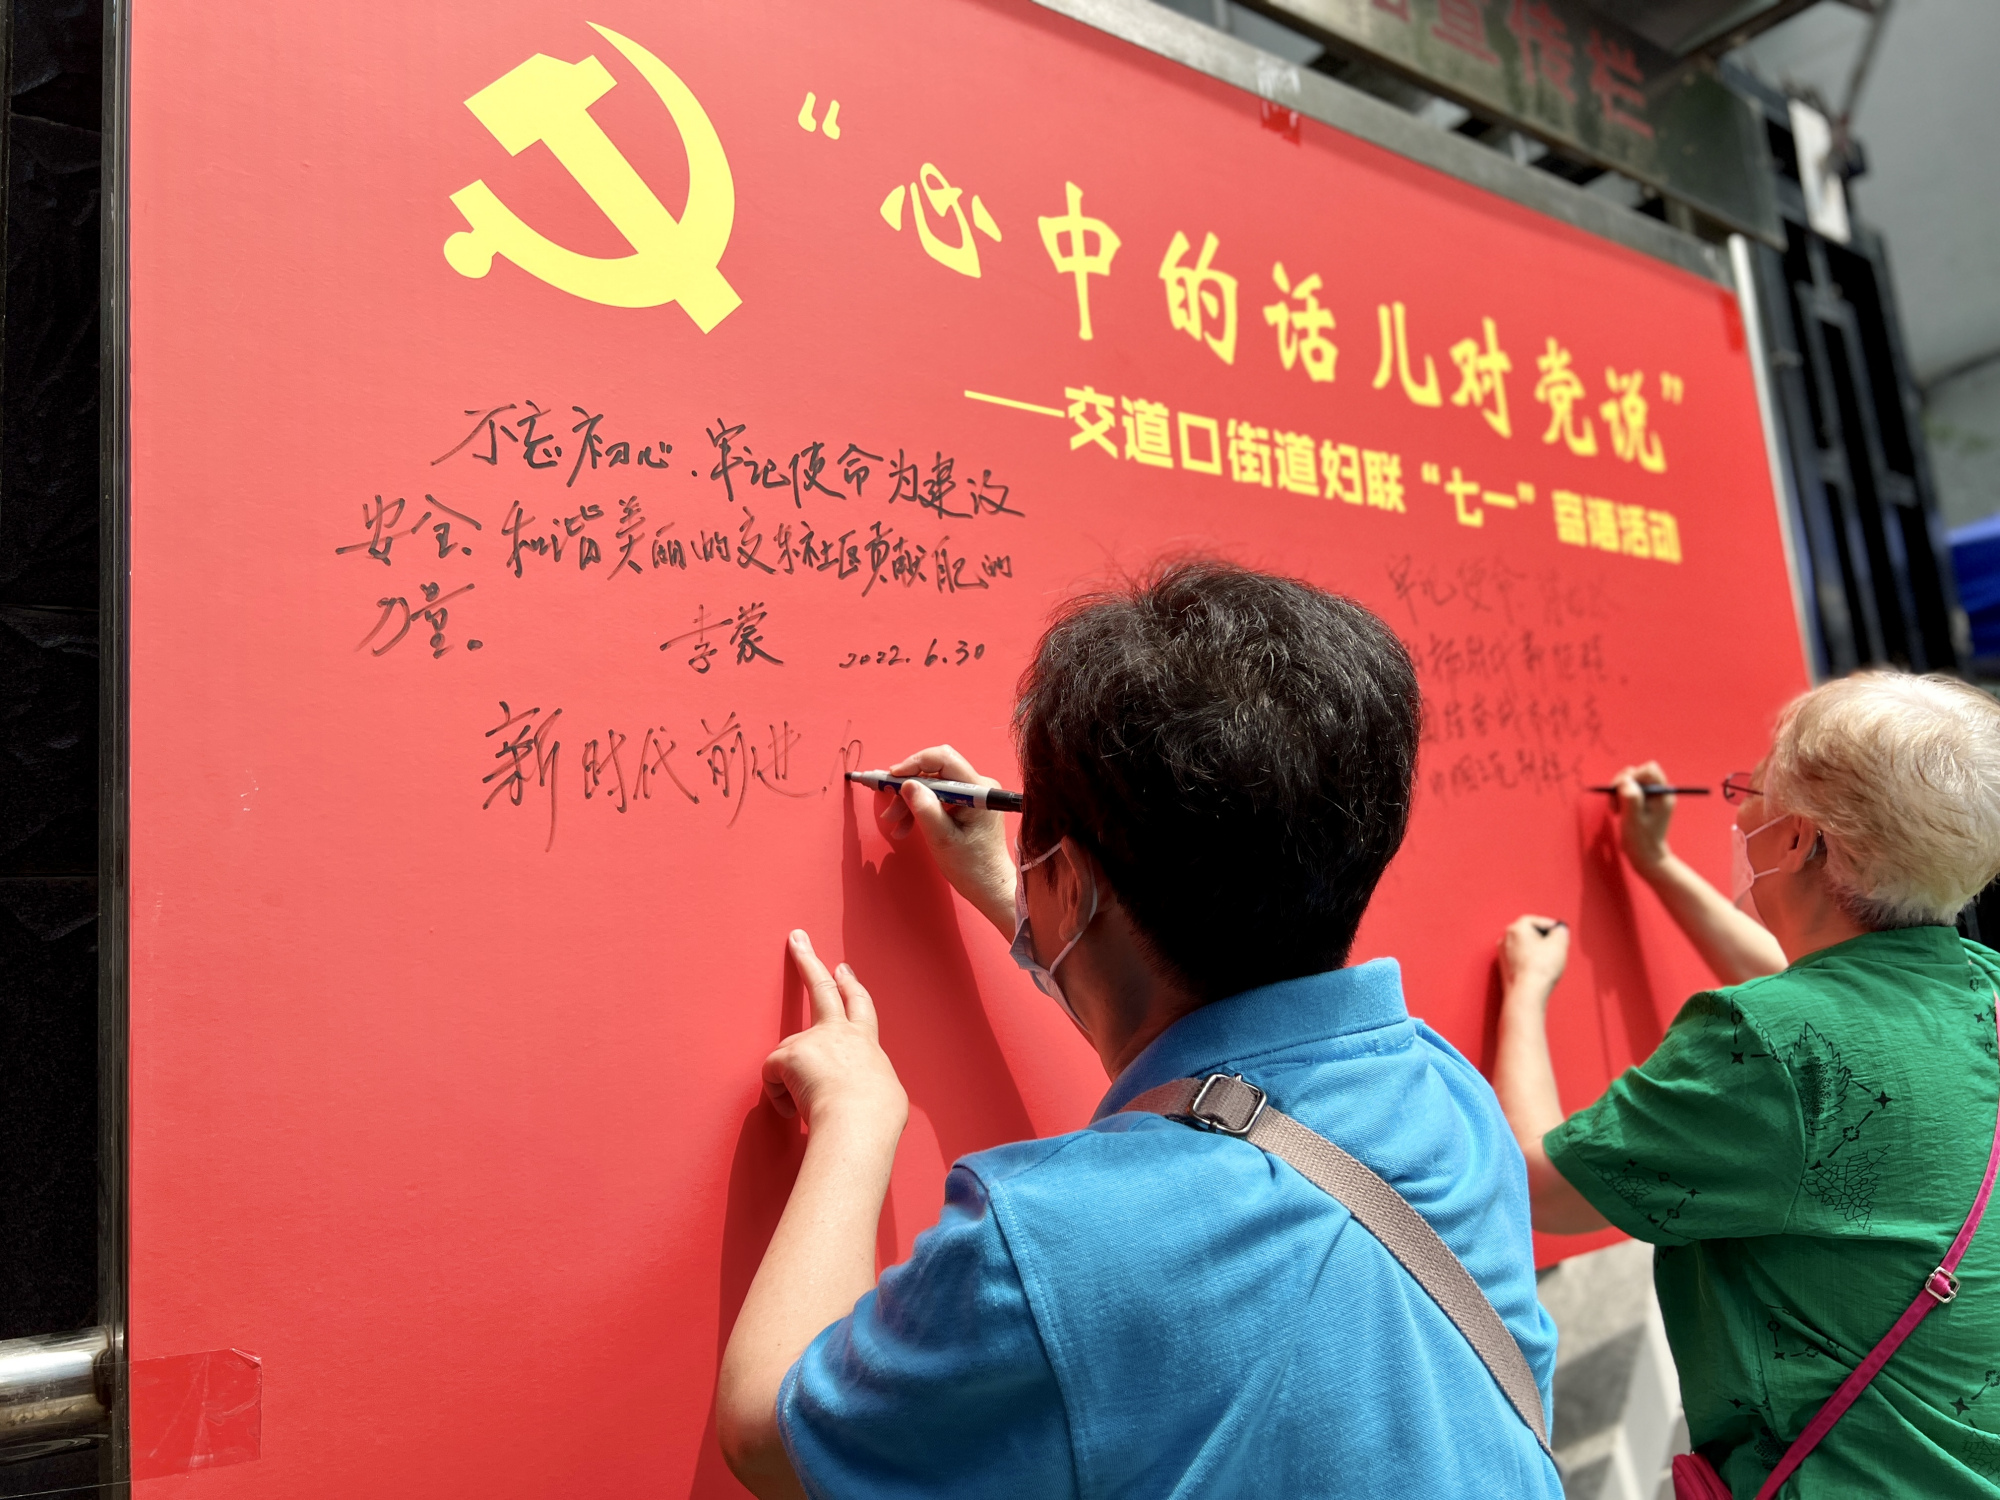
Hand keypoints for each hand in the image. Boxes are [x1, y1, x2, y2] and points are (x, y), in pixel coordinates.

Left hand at [764, 932, 907, 1139]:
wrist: (860, 1120)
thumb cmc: (877, 1115)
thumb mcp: (886, 1093)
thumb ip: (870, 1082)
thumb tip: (868, 1092)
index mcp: (865, 1042)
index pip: (859, 1005)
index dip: (850, 985)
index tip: (843, 968)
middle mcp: (840, 1033)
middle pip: (822, 988)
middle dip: (808, 960)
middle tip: (797, 939)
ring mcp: (813, 1040)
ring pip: (789, 1054)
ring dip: (790, 1076)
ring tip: (807, 1103)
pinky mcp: (789, 1054)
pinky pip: (773, 1075)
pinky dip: (779, 1095)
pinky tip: (793, 1108)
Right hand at [872, 744, 1015, 934]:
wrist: (989, 885)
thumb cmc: (972, 867)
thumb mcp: (943, 839)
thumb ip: (925, 809)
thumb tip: (907, 784)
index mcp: (978, 791)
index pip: (944, 759)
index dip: (915, 763)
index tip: (893, 778)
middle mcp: (978, 786)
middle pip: (935, 772)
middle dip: (908, 788)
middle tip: (890, 809)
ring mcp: (973, 795)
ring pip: (932, 785)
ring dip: (910, 801)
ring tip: (895, 823)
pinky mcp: (967, 804)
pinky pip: (937, 797)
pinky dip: (920, 808)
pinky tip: (906, 826)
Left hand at [1499, 915, 1568, 1003]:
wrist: (1526, 994)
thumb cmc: (1540, 969)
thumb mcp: (1559, 943)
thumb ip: (1561, 931)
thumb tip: (1559, 930)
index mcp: (1516, 928)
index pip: (1537, 921)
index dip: (1551, 927)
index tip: (1560, 933)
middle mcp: (1505, 938)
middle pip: (1530, 933)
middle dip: (1544, 939)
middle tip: (1556, 947)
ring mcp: (1502, 954)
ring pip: (1525, 947)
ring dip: (1537, 951)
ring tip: (1549, 961)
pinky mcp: (1504, 968)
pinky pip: (1521, 959)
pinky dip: (1531, 962)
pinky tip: (1540, 970)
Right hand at [1611, 761, 1676, 876]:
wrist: (1647, 857)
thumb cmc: (1641, 841)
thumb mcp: (1634, 820)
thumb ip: (1631, 798)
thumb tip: (1626, 779)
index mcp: (1663, 794)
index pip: (1649, 770)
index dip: (1633, 776)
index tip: (1623, 792)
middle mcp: (1659, 792)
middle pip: (1637, 773)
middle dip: (1622, 785)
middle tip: (1615, 804)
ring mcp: (1651, 796)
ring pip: (1630, 780)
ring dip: (1618, 792)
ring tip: (1616, 810)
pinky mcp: (1643, 802)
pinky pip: (1628, 790)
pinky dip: (1619, 798)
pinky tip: (1618, 812)